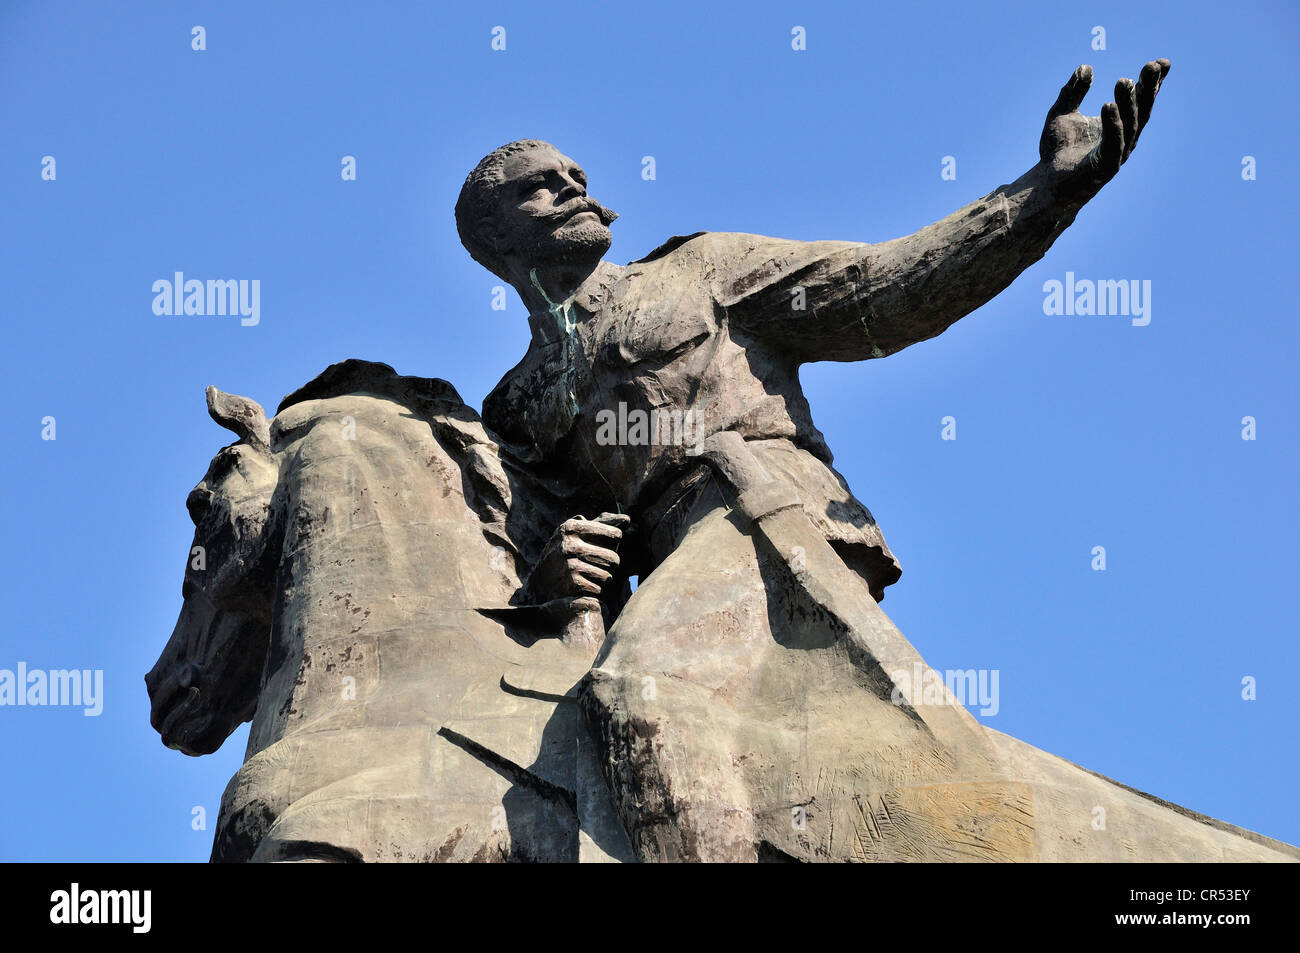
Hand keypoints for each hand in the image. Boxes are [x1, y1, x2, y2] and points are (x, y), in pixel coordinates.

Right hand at [525, 512, 630, 601]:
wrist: (540, 580)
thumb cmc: (566, 551)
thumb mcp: (577, 532)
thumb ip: (603, 524)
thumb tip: (628, 519)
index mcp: (572, 527)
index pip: (615, 534)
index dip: (615, 541)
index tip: (609, 543)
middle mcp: (569, 545)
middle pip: (613, 558)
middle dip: (611, 564)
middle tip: (601, 564)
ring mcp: (570, 565)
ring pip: (608, 576)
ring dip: (604, 578)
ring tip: (592, 575)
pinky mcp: (571, 584)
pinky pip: (599, 588)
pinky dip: (596, 589)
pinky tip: (585, 585)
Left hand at [1039, 59, 1169, 202]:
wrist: (1046, 183)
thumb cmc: (1057, 151)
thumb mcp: (1062, 114)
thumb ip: (1073, 91)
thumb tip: (1085, 67)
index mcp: (1120, 125)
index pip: (1140, 101)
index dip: (1152, 83)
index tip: (1161, 63)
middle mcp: (1124, 138)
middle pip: (1142, 110)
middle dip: (1148, 88)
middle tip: (1152, 66)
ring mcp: (1117, 154)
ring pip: (1129, 125)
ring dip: (1129, 102)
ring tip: (1124, 81)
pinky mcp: (1105, 167)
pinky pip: (1113, 143)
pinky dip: (1113, 124)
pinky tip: (1108, 105)